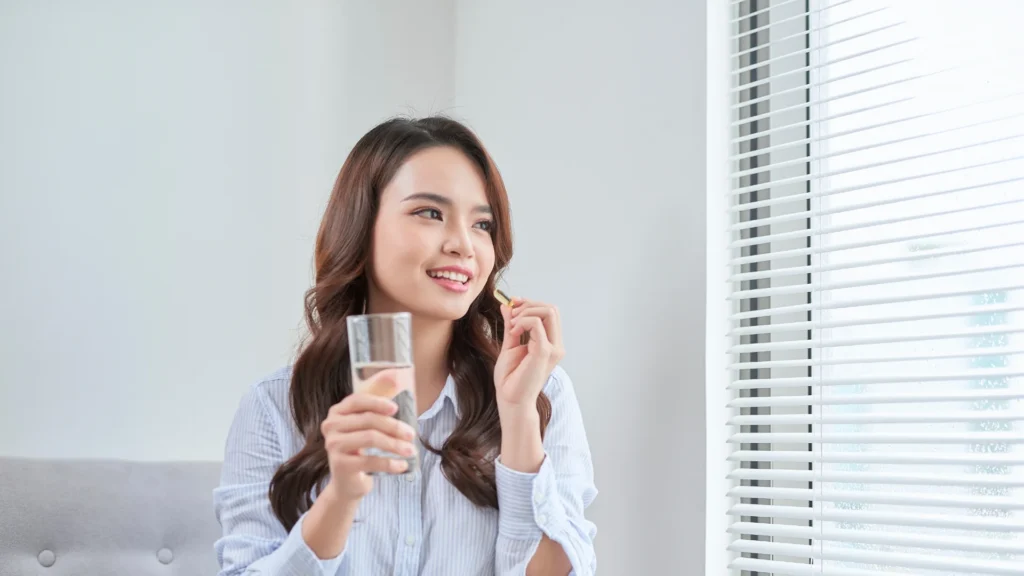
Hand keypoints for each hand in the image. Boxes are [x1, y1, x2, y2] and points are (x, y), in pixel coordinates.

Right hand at [320, 369, 417, 503]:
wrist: (347, 483)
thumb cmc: (361, 448)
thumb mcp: (368, 425)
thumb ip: (379, 402)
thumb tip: (396, 375)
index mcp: (337, 412)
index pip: (357, 400)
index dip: (377, 402)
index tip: (396, 408)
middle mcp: (331, 426)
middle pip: (368, 420)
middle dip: (394, 426)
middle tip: (411, 434)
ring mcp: (333, 446)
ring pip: (371, 439)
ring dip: (395, 445)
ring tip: (410, 451)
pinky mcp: (340, 465)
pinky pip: (370, 460)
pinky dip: (390, 463)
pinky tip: (402, 466)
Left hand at [493, 297, 565, 408]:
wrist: (510, 399)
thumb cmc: (511, 378)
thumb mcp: (510, 344)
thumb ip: (512, 325)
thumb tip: (507, 306)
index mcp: (550, 343)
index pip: (549, 312)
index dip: (530, 303)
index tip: (513, 304)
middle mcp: (556, 345)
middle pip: (551, 309)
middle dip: (529, 304)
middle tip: (512, 314)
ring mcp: (553, 348)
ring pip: (548, 312)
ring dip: (526, 312)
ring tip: (512, 325)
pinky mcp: (545, 352)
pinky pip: (537, 324)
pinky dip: (522, 322)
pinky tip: (513, 332)